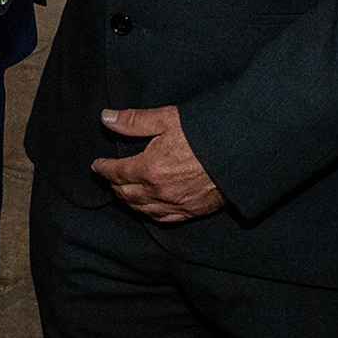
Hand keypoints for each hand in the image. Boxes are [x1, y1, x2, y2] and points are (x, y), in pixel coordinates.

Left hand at [90, 106, 224, 222]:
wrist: (240, 153)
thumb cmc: (205, 133)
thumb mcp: (167, 119)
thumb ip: (134, 121)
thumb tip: (106, 118)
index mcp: (149, 169)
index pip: (117, 172)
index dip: (104, 168)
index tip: (97, 165)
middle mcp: (159, 191)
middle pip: (126, 194)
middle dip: (115, 185)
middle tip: (110, 178)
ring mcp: (176, 204)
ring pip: (142, 209)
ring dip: (129, 201)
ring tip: (124, 193)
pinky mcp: (192, 211)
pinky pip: (164, 218)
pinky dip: (150, 214)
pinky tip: (148, 209)